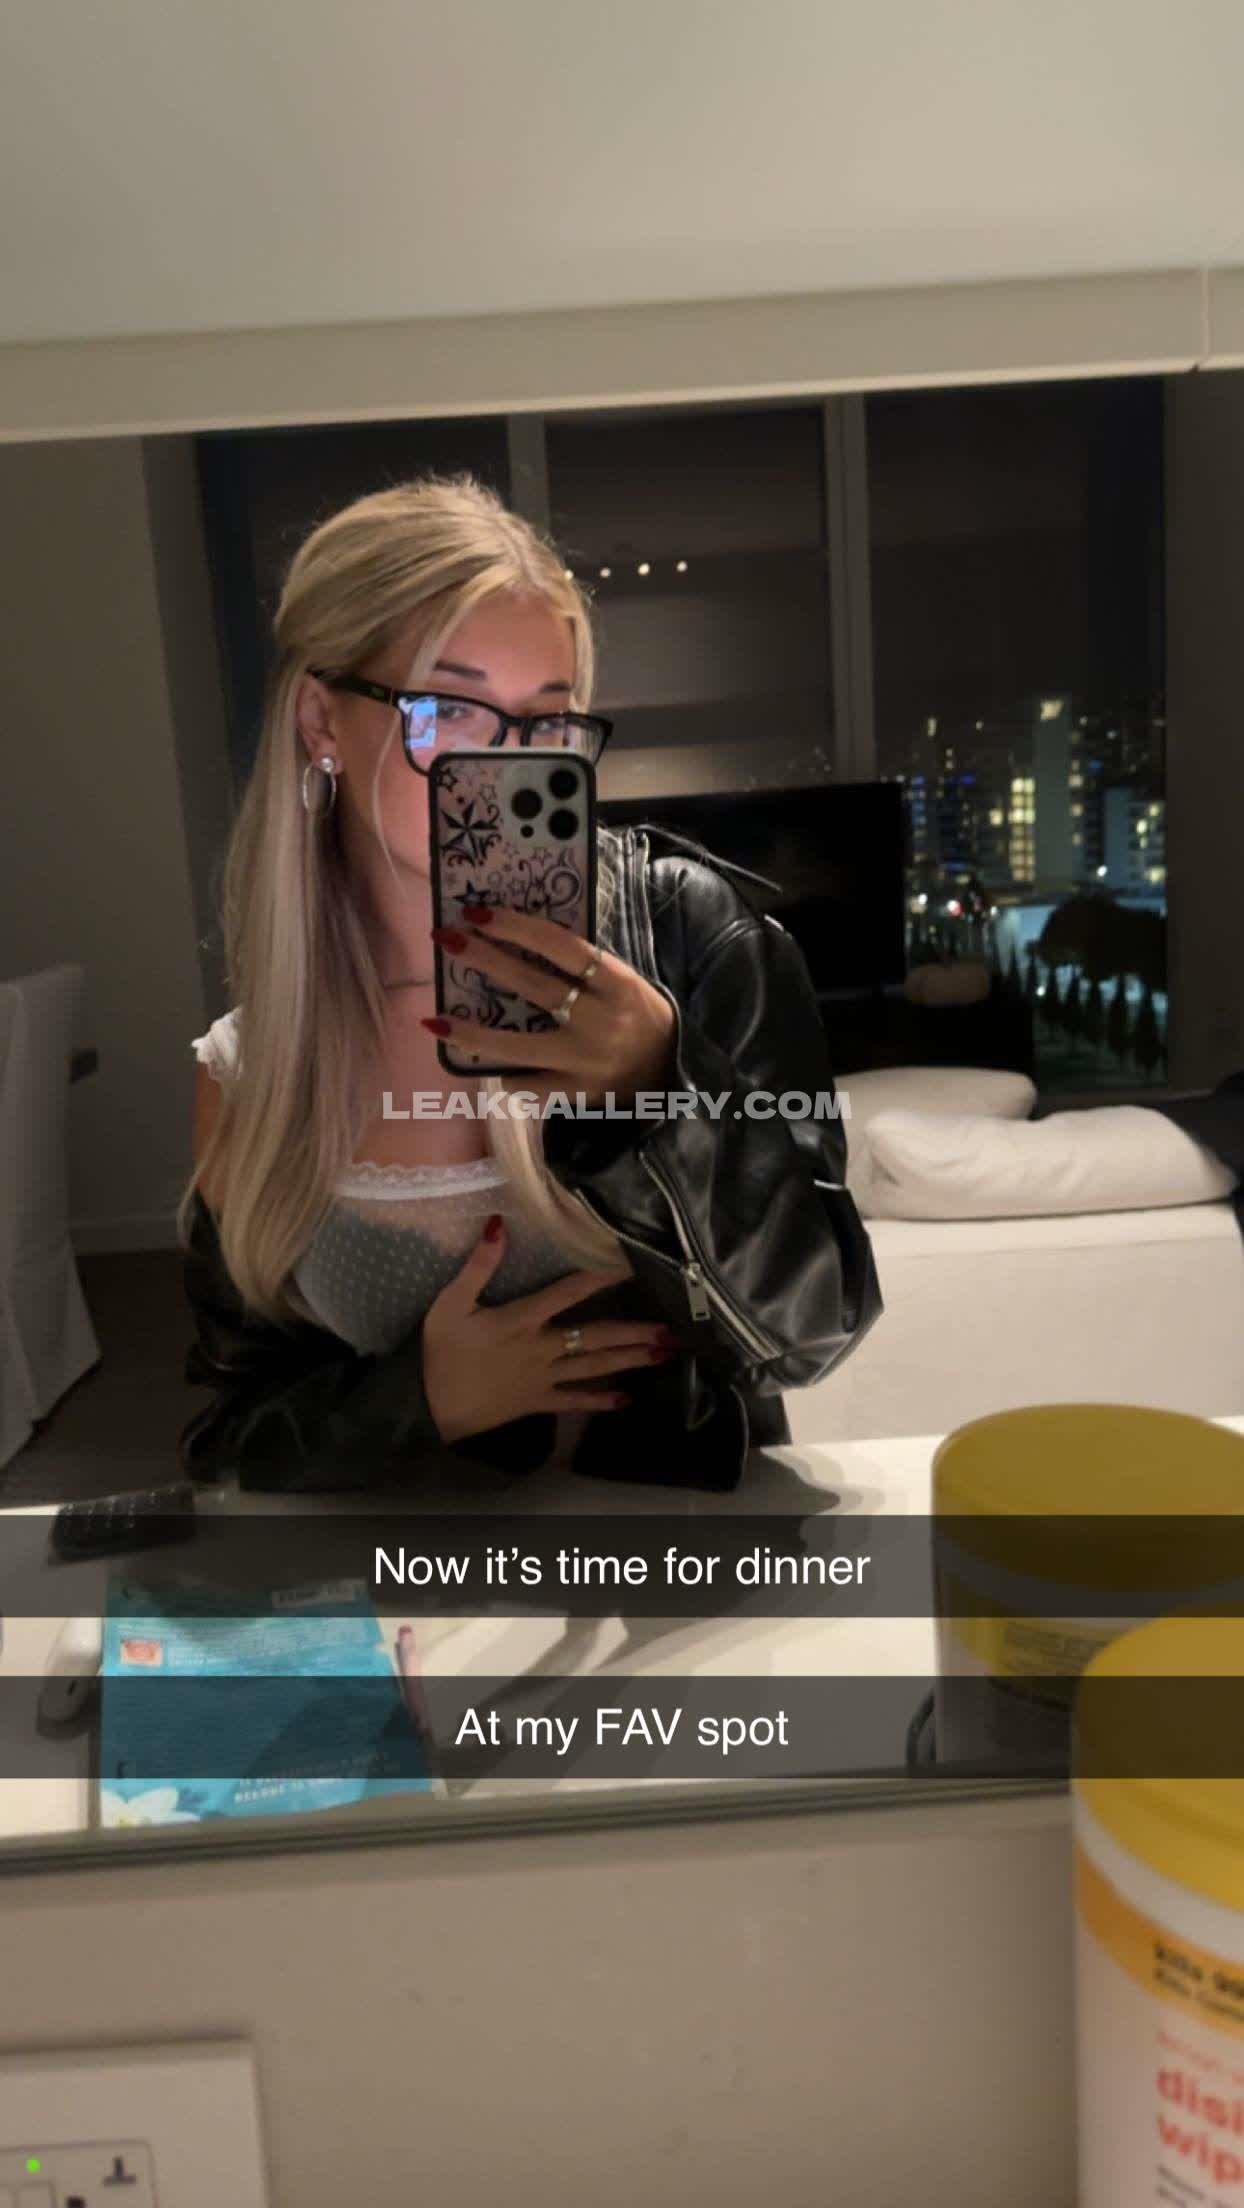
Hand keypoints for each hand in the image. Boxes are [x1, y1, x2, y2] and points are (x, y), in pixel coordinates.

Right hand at [421, 1213, 675, 1444]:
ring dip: (630, 1360)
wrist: (431, 1409)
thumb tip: (498, 1225)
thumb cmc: (442, 1353)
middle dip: (635, 1331)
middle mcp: (542, 1348)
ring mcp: (543, 1377)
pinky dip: (600, 1401)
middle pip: (596, 1336)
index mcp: (522, 1320)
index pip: (568, 1292)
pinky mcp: (538, 1401)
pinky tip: (626, 1400)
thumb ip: (477, 1266)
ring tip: (664, 1354)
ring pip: (594, 1367)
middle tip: (672, 1328)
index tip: (632, 1265)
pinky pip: (574, 1402)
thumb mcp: (450, 1305)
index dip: (601, 1276)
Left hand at [424, 905, 675, 1109]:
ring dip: (471, 1033)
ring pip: (517, 1047)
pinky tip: (478, 1061)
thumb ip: (581, 966)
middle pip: (533, 987)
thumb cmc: (637, 1014)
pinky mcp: (574, 1094)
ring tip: (434, 1021)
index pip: (563, 947)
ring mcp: (585, 1061)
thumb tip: (516, 936)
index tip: (479, 912)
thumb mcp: (621, 982)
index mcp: (618, 984)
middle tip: (447, 938)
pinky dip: (502, 1072)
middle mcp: (601, 1021)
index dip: (518, 927)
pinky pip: (526, 1084)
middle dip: (484, 960)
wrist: (669, 1072)